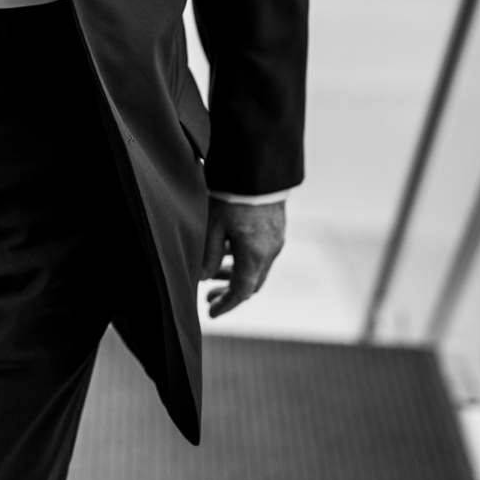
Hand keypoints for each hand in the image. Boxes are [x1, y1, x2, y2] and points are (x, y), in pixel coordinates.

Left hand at [200, 196, 286, 318]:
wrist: (258, 167)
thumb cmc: (232, 194)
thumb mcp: (212, 225)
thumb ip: (209, 255)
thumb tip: (203, 278)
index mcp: (256, 254)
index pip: (242, 291)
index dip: (226, 304)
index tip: (211, 312)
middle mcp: (271, 250)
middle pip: (252, 282)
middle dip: (230, 292)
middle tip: (209, 297)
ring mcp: (276, 238)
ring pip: (258, 267)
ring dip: (236, 274)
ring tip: (213, 273)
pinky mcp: (276, 226)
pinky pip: (262, 252)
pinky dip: (245, 260)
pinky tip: (228, 251)